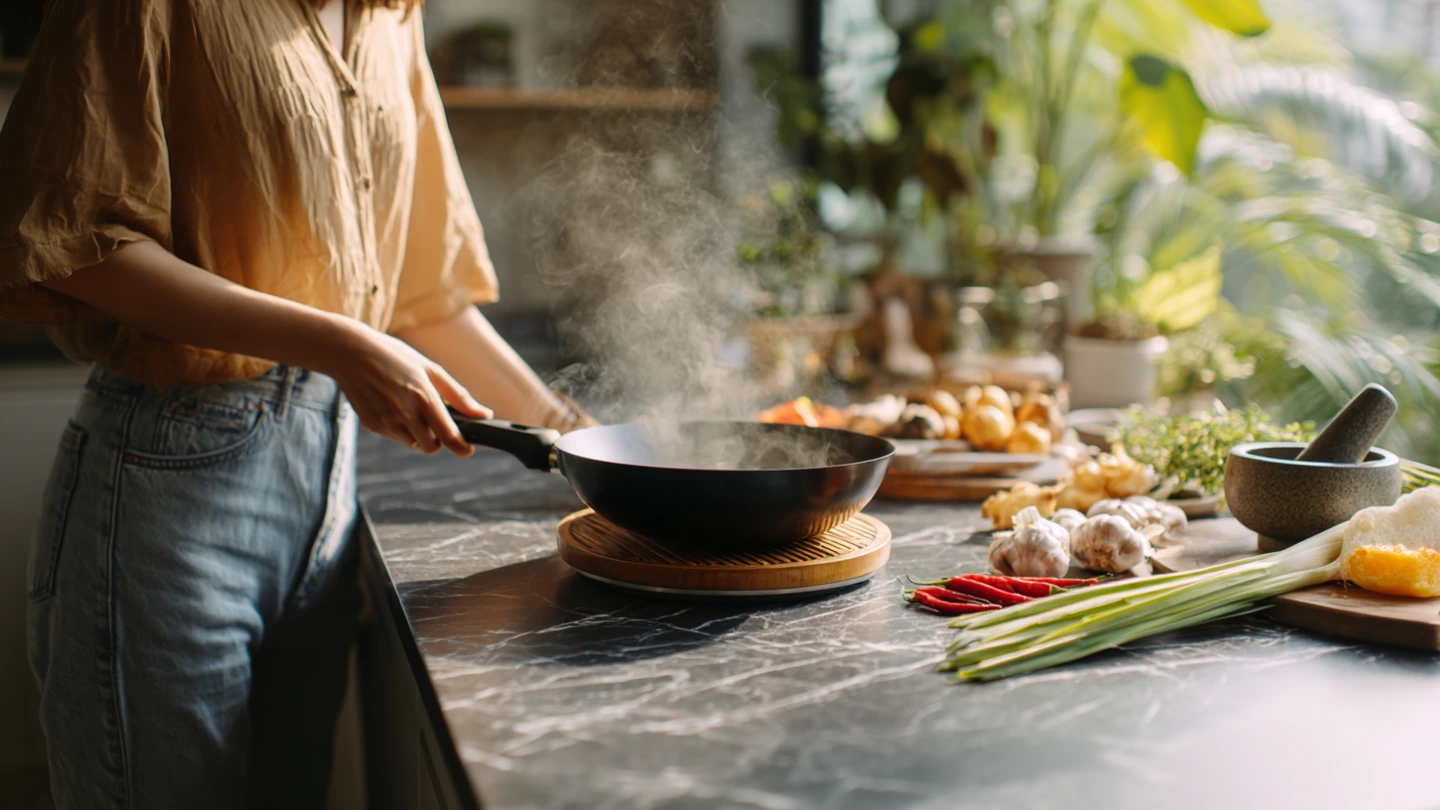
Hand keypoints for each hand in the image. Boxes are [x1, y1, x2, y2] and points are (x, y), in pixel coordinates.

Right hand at [322, 322, 490, 455]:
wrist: (349, 353)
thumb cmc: (394, 356)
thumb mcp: (430, 369)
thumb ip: (458, 395)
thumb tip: (483, 414)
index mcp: (424, 399)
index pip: (449, 437)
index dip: (463, 448)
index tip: (468, 449)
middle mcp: (405, 415)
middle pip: (431, 448)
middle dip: (437, 440)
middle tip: (436, 422)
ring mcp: (386, 423)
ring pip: (411, 443)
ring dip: (417, 433)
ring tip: (409, 406)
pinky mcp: (371, 426)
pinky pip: (393, 436)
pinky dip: (398, 428)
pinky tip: (391, 405)